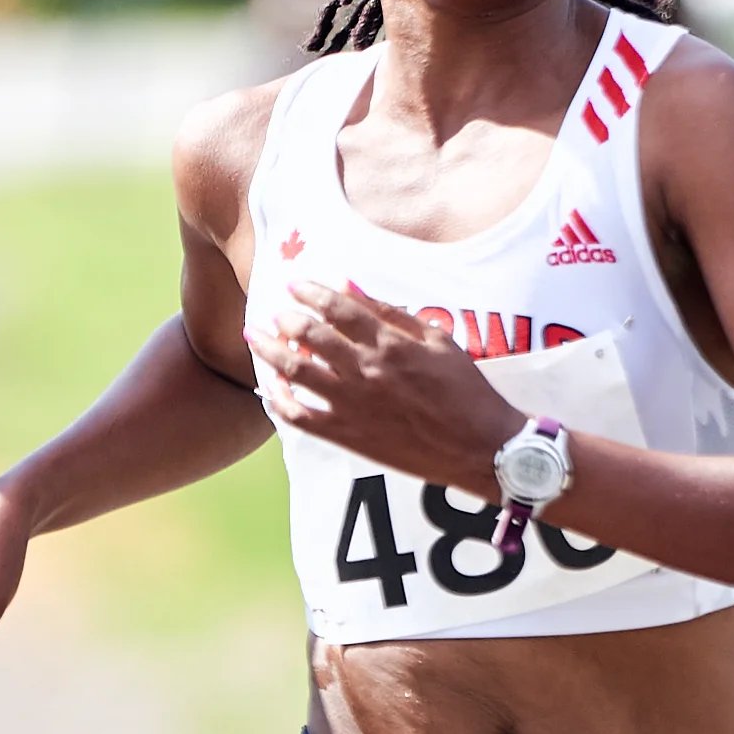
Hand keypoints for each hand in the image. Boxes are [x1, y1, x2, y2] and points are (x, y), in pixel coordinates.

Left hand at [256, 278, 519, 488]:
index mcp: (389, 344)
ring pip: (295, 373)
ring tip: (255, 339)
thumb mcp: (438, 340)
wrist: (478, 447)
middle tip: (276, 314)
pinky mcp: (346, 436)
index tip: (296, 286)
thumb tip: (351, 288)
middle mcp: (365, 371)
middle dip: (285, 320)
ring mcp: (352, 405)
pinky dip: (278, 402)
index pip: (337, 308)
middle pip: (309, 336)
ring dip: (269, 352)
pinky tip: (269, 390)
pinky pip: (298, 417)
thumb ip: (392, 314)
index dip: (311, 293)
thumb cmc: (465, 391)